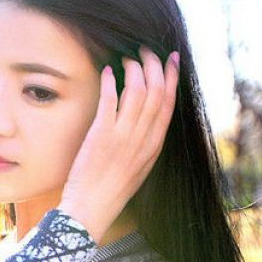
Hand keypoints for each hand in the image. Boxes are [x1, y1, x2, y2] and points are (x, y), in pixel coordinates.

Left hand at [58, 46, 179, 243]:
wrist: (90, 210)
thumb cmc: (110, 192)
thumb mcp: (137, 170)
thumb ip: (143, 146)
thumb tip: (143, 122)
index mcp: (153, 147)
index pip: (169, 104)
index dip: (171, 78)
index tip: (170, 59)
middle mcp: (142, 140)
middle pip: (156, 92)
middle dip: (154, 65)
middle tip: (146, 50)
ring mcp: (122, 138)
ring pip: (136, 92)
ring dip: (133, 69)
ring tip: (126, 58)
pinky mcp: (100, 137)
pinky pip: (109, 101)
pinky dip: (110, 82)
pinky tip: (107, 72)